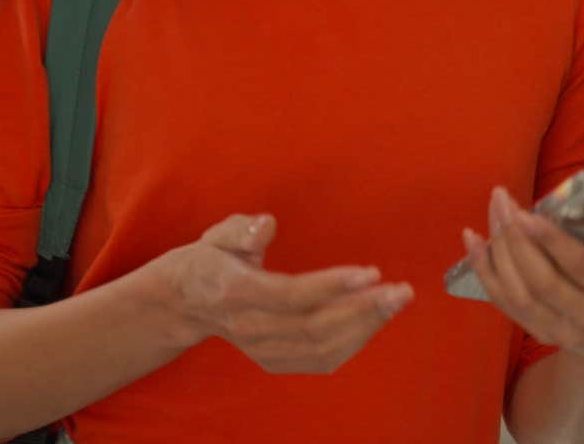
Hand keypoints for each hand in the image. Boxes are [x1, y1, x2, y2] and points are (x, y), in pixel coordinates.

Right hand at [151, 212, 411, 373]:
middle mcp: (251, 328)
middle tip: (400, 290)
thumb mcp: (216, 236)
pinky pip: (321, 359)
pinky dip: (353, 342)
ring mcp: (263, 349)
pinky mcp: (275, 359)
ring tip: (396, 301)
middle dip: (363, 310)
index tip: (370, 272)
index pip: (291, 296)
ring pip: (322, 348)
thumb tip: (266, 225)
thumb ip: (240, 230)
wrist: (184, 303)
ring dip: (365, 327)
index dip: (332, 286)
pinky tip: (375, 319)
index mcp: (237, 293)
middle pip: (314, 327)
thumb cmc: (208, 261)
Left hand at [462, 186, 583, 378]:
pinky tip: (473, 241)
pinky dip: (484, 272)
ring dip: (498, 251)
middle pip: (542, 280)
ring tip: (492, 211)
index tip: (530, 215)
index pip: (583, 269)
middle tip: (504, 201)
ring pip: (519, 292)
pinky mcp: (540, 331)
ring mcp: (562, 329)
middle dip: (516, 239)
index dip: (553, 244)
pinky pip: (505, 303)